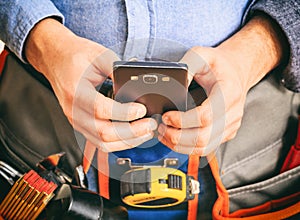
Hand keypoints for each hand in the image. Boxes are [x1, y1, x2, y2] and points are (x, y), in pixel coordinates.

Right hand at [25, 19, 156, 151]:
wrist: (56, 59)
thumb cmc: (75, 55)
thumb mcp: (99, 55)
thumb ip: (118, 69)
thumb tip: (138, 84)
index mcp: (76, 91)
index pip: (101, 109)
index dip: (124, 113)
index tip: (142, 109)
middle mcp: (74, 110)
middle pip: (104, 132)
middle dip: (132, 132)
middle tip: (150, 124)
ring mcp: (76, 121)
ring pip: (103, 143)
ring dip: (128, 141)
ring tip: (146, 132)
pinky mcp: (80, 125)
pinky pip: (100, 142)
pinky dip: (119, 143)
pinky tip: (132, 136)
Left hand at [158, 14, 286, 154]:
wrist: (236, 71)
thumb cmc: (218, 64)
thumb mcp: (201, 55)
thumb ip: (186, 66)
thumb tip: (169, 83)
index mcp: (228, 93)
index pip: (205, 116)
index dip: (182, 120)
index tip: (166, 116)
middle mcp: (233, 113)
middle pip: (203, 137)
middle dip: (176, 136)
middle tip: (161, 128)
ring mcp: (231, 125)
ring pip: (204, 147)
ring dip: (179, 145)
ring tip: (164, 134)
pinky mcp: (226, 133)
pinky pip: (206, 148)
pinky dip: (187, 147)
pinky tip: (175, 138)